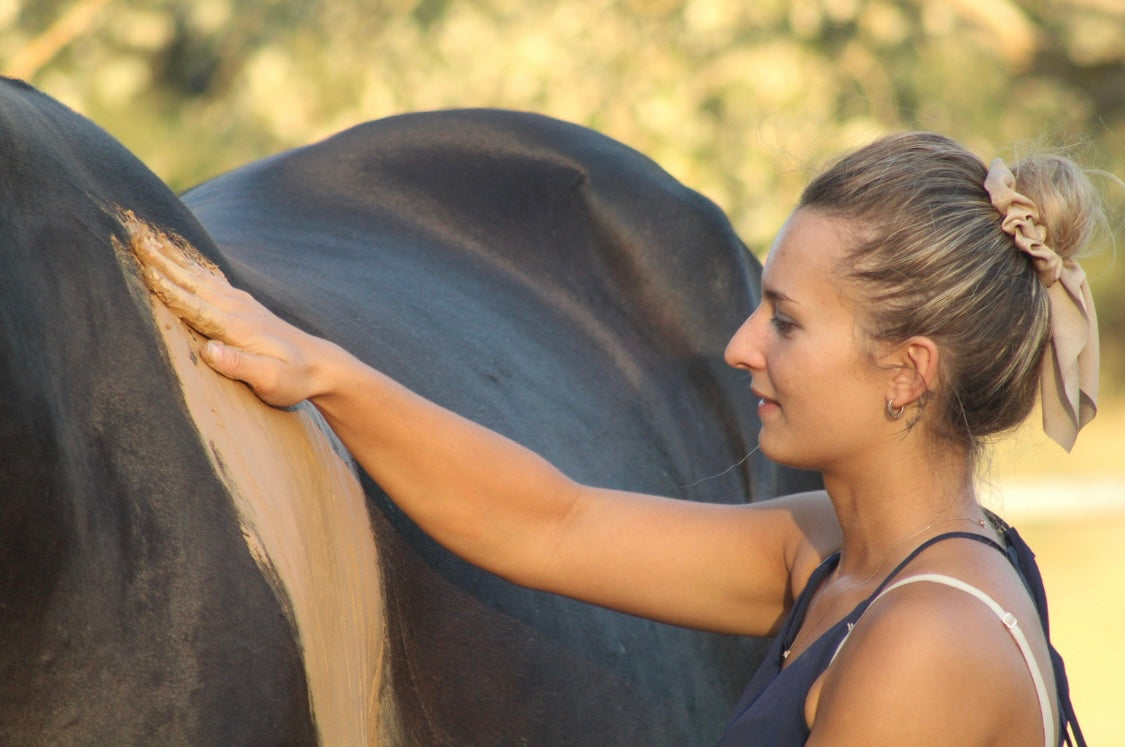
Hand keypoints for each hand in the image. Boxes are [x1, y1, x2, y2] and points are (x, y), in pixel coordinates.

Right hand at [124, 211, 325, 406]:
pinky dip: (194, 264)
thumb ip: (241, 366)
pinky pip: (212, 279)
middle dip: (161, 260)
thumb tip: (210, 350)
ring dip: (173, 256)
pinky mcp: (245, 305)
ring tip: (148, 237)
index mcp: (236, 327)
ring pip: (199, 275)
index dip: (167, 288)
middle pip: (192, 281)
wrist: (321, 366)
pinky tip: (184, 256)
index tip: (142, 268)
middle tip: (133, 236)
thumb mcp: (271, 381)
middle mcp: (237, 309)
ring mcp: (241, 304)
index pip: (194, 305)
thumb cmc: (295, 379)